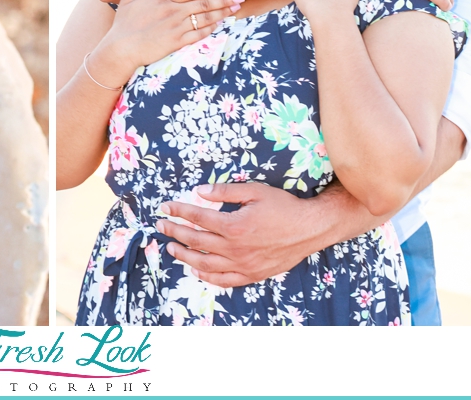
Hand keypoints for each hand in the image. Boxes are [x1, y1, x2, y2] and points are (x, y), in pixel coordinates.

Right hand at [90, 0, 243, 80]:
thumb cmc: (123, 24)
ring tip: (235, 8)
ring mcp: (176, 28)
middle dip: (224, 0)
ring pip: (204, 18)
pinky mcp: (177, 43)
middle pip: (203, 4)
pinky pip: (199, 34)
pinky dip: (211, 29)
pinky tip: (220, 24)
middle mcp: (173, 12)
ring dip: (222, 13)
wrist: (120, 49)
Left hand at [154, 182, 332, 285]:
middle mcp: (235, 248)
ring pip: (205, 264)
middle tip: (161, 225)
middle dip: (174, 232)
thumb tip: (200, 190)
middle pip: (196, 241)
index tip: (165, 207)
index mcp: (234, 225)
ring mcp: (243, 264)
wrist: (309, 229)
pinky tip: (196, 270)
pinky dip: (207, 276)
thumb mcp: (255, 191)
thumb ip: (225, 191)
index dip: (178, 211)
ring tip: (171, 248)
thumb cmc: (283, 207)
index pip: (197, 217)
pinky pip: (224, 280)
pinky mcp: (252, 275)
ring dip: (184, 256)